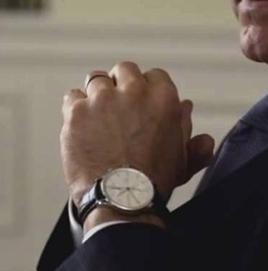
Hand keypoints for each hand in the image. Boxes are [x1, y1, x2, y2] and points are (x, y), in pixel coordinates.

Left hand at [61, 61, 214, 205]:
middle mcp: (134, 92)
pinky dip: (75, 106)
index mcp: (163, 97)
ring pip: (97, 79)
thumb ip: (191, 135)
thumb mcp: (184, 159)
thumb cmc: (151, 182)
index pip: (154, 75)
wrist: (121, 200)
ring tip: (98, 111)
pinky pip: (72, 96)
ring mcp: (103, 99)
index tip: (142, 102)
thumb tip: (191, 116)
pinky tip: (81, 120)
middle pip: (125, 70)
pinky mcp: (78, 112)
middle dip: (122, 83)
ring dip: (98, 92)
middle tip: (119, 103)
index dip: (148, 89)